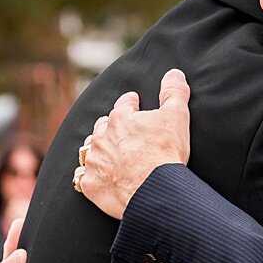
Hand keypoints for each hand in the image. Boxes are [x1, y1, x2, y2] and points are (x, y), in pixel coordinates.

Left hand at [77, 69, 191, 219]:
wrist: (153, 190)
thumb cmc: (165, 152)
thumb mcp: (177, 116)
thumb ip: (174, 92)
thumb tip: (174, 73)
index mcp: (120, 118)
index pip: (124, 104)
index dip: (131, 102)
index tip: (134, 101)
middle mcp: (101, 137)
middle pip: (102, 126)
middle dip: (110, 126)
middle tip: (120, 130)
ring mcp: (93, 161)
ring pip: (90, 150)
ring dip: (98, 150)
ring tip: (107, 154)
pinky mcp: (90, 184)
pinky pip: (85, 178)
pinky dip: (92, 177)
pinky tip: (99, 179)